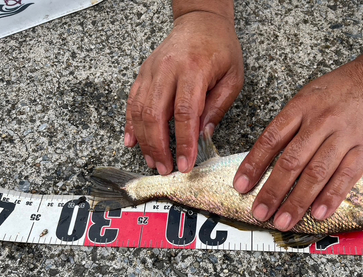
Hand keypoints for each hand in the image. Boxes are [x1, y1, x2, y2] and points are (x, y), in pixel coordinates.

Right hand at [125, 11, 243, 174]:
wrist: (201, 21)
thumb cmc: (220, 47)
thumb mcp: (232, 78)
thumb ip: (217, 107)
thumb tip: (203, 136)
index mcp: (193, 70)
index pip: (185, 113)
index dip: (183, 142)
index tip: (185, 164)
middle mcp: (168, 70)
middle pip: (155, 114)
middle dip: (158, 147)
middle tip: (165, 169)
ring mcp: (152, 71)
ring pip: (140, 110)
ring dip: (144, 140)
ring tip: (152, 161)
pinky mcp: (143, 73)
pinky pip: (132, 101)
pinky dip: (130, 124)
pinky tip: (132, 142)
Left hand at [233, 58, 362, 230]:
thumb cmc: (336, 92)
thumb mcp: (305, 99)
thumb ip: (287, 127)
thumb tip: (264, 160)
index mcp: (300, 107)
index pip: (271, 139)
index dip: (254, 165)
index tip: (241, 186)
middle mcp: (320, 121)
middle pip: (292, 161)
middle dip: (273, 190)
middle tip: (261, 212)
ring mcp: (344, 136)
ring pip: (317, 172)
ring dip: (298, 201)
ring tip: (284, 220)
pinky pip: (346, 177)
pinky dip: (331, 197)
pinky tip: (319, 213)